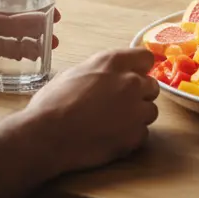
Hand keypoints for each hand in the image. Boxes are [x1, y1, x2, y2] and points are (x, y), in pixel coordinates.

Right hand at [0, 46, 159, 197]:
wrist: (46, 136)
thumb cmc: (52, 102)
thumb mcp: (75, 73)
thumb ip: (101, 71)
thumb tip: (108, 75)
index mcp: (113, 62)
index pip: (146, 58)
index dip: (140, 69)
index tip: (133, 77)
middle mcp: (130, 82)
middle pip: (152, 86)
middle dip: (140, 95)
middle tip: (120, 105)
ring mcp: (135, 110)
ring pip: (150, 112)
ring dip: (137, 117)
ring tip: (113, 125)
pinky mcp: (134, 136)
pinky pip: (142, 135)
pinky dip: (130, 138)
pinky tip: (110, 139)